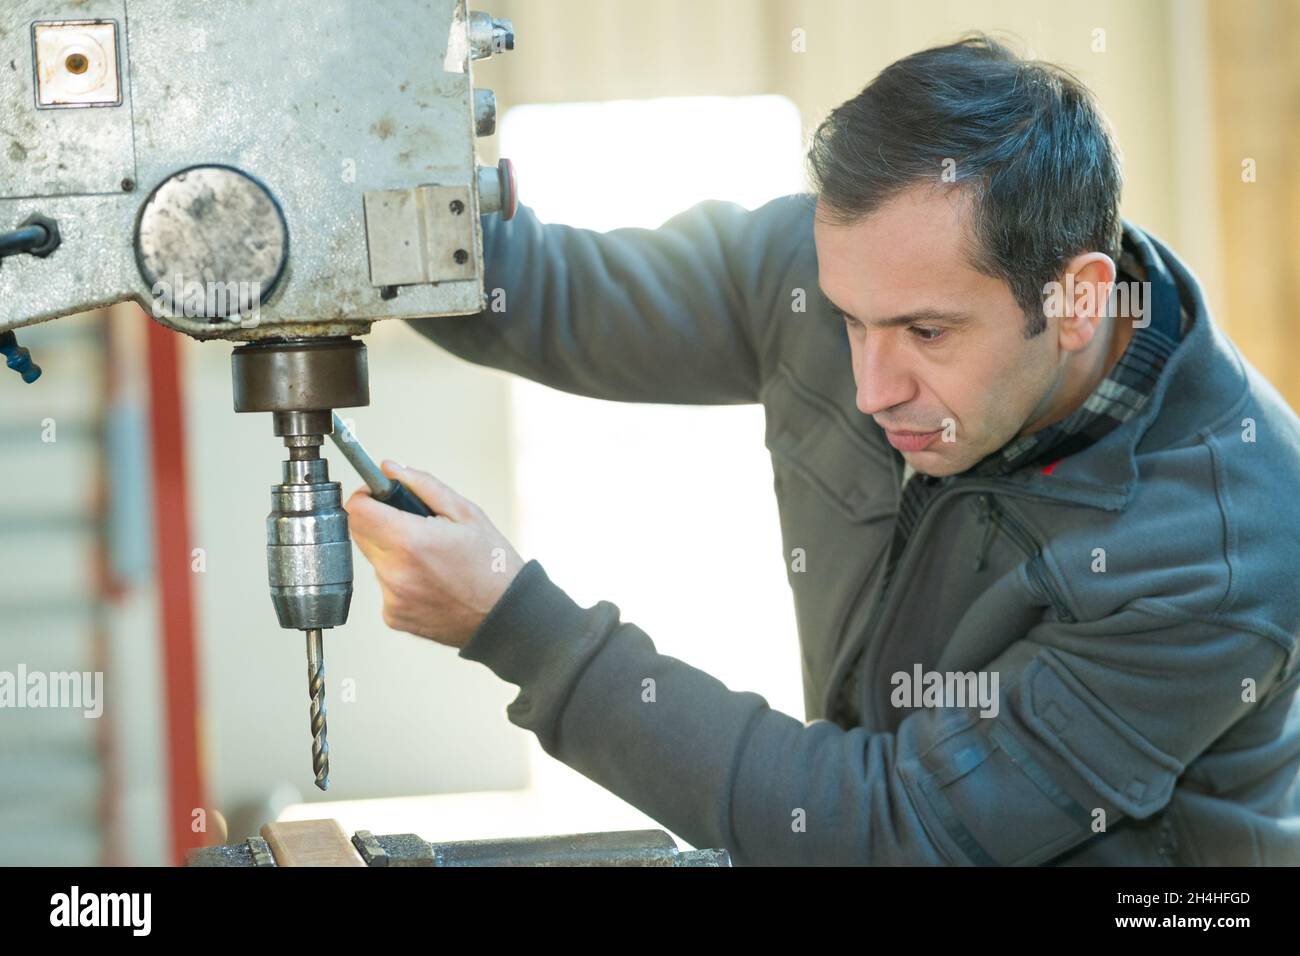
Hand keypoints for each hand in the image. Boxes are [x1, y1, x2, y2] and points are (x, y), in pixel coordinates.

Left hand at [345, 462, 524, 647]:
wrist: (506, 616)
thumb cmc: (493, 565)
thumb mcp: (466, 513)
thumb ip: (422, 486)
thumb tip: (390, 469)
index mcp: (411, 541)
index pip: (358, 510)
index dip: (366, 497)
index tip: (378, 496)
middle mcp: (395, 572)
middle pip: (361, 534)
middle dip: (381, 523)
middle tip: (414, 527)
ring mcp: (393, 598)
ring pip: (375, 561)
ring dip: (393, 553)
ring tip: (431, 560)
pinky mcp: (394, 616)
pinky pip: (385, 586)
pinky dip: (401, 580)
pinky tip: (430, 582)